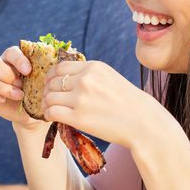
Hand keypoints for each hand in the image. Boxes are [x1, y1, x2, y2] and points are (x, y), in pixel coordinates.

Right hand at [0, 46, 45, 129]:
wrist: (31, 113)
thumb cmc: (39, 93)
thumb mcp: (45, 81)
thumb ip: (48, 68)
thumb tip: (69, 53)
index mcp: (14, 59)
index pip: (10, 52)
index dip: (18, 59)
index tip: (29, 71)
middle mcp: (0, 66)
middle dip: (5, 73)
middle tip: (20, 84)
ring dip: (2, 87)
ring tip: (19, 96)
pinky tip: (3, 100)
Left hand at [42, 60, 166, 149]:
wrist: (143, 122)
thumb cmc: (128, 102)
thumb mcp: (110, 77)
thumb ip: (89, 75)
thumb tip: (66, 77)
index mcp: (93, 68)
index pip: (60, 68)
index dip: (51, 76)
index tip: (50, 83)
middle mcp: (85, 80)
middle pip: (53, 83)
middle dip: (47, 91)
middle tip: (48, 99)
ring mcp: (81, 99)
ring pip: (50, 97)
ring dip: (46, 103)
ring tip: (49, 109)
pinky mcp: (78, 117)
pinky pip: (52, 112)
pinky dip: (48, 114)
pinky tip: (51, 117)